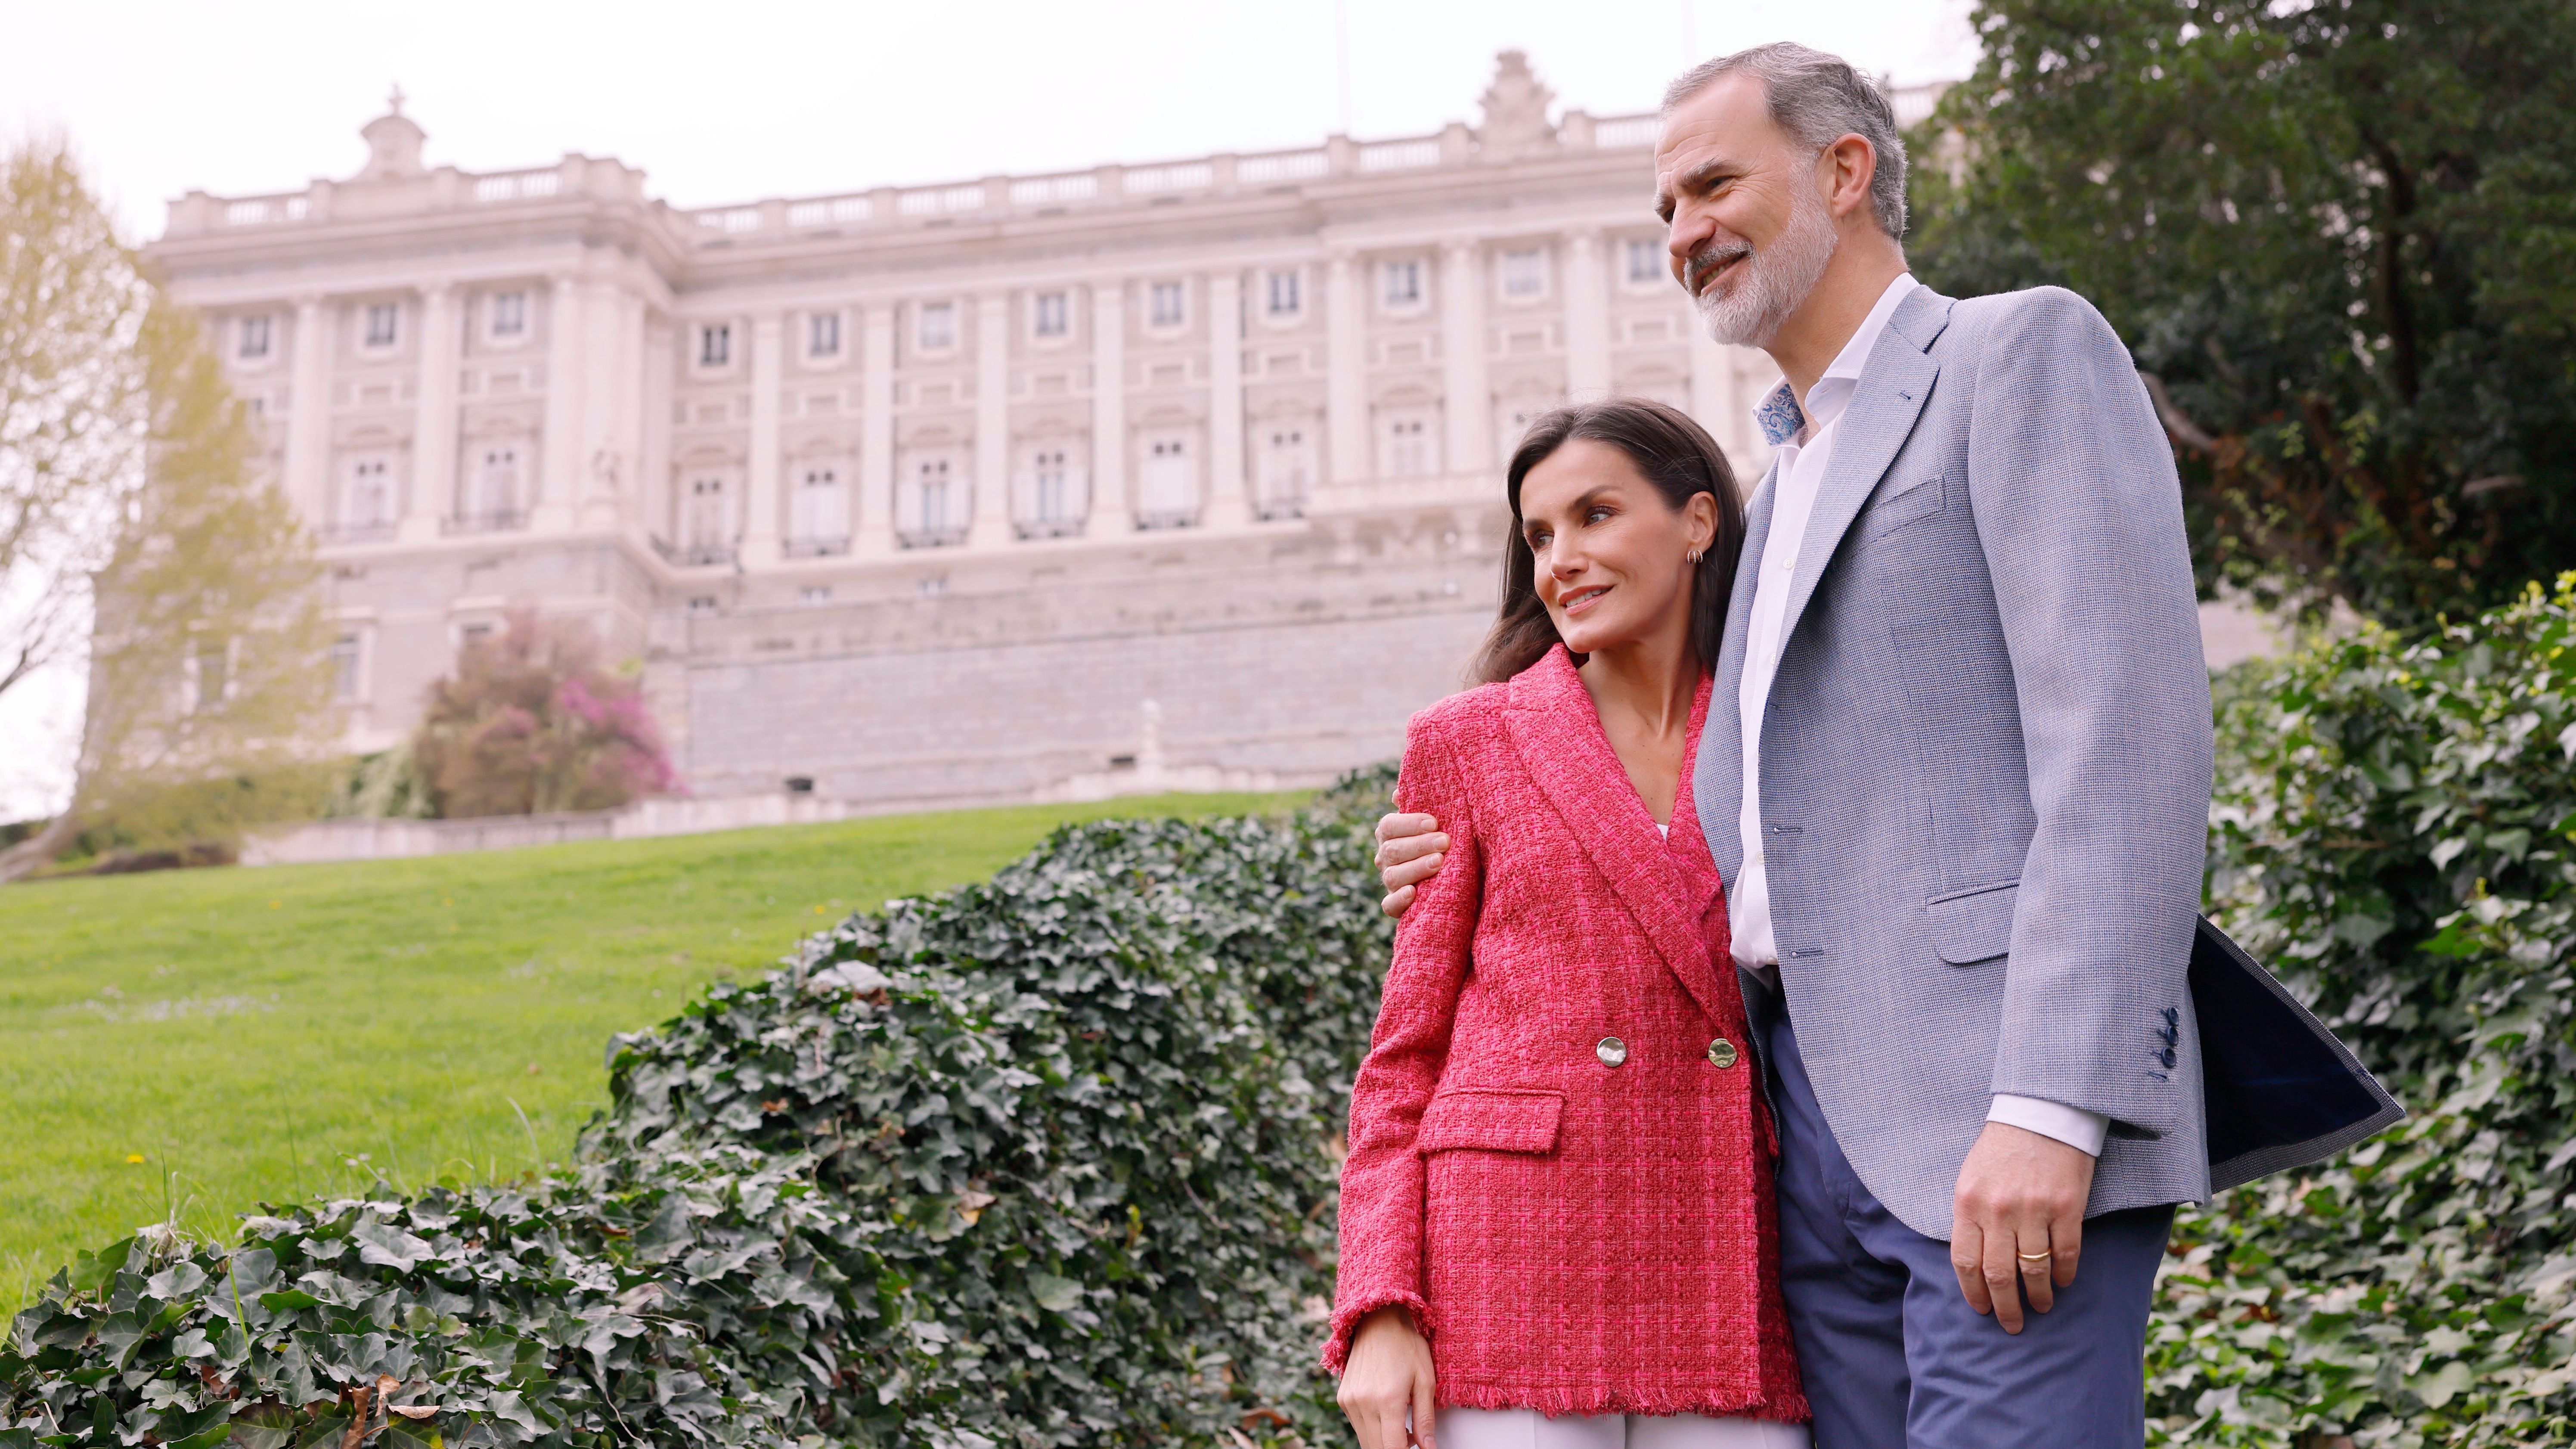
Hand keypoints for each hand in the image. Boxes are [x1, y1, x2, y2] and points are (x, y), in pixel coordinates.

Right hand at [1338, 1305, 1436, 1448]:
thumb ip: (1425, 1419)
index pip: (1393, 1448)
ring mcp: (1350, 1401)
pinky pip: (1358, 1427)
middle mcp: (1364, 1403)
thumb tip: (1429, 1448)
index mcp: (1388, 1400)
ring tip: (1402, 1426)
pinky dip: (1373, 1430)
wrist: (1377, 1321)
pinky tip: (1386, 1416)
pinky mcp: (1343, 1398)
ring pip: (1366, 1441)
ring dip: (1384, 1442)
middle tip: (1413, 1439)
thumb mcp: (1425, 1381)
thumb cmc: (1406, 1346)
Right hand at [1375, 813, 1448, 918]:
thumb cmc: (1442, 841)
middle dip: (1420, 845)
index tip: (1433, 823)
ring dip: (1415, 868)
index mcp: (1389, 835)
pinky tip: (1413, 893)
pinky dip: (1399, 899)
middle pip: (1392, 850)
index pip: (1388, 826)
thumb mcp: (1434, 822)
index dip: (1409, 823)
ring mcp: (1390, 882)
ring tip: (1439, 862)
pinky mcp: (1396, 906)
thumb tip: (1398, 794)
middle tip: (1445, 842)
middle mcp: (1386, 858)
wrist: (1454, 878)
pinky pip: (1389, 906)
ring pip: (1393, 876)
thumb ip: (1418, 804)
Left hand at [1950, 1121, 2095, 1332]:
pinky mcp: (2067, 1207)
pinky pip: (2065, 1253)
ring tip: (2041, 1306)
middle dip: (2005, 1307)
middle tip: (2012, 1324)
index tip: (1981, 1309)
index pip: (1965, 1262)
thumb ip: (1971, 1217)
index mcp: (1969, 1203)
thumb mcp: (1971, 1178)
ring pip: (2034, 1270)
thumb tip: (1975, 1262)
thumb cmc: (2002, 1148)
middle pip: (1999, 1274)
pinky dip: (2064, 1274)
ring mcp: (2033, 1209)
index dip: (1973, 1293)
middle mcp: (1998, 1210)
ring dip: (2038, 1296)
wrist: (2040, 1114)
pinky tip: (2063, 1281)